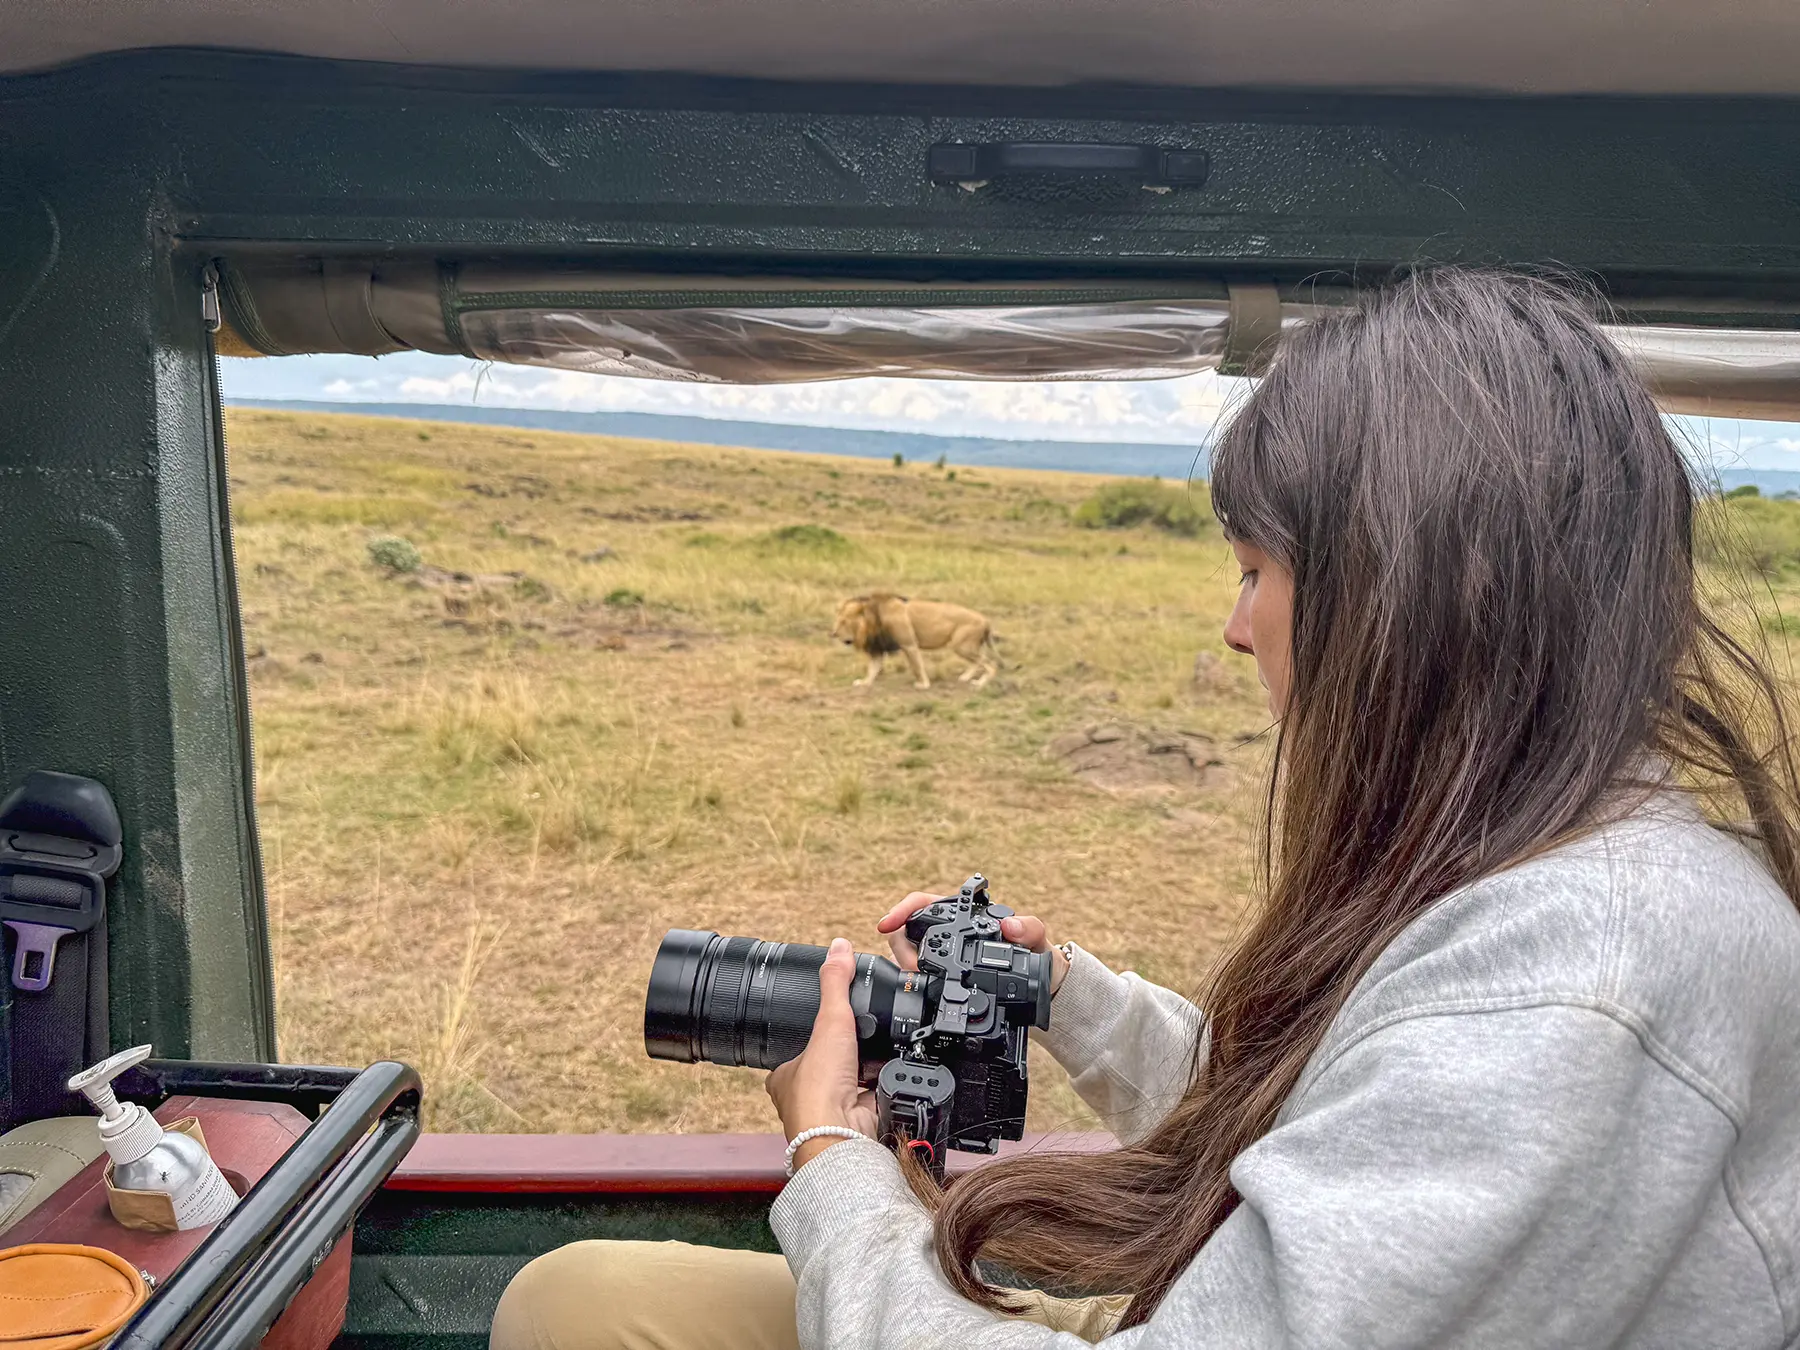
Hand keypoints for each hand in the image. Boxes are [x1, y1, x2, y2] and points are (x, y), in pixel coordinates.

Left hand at [765, 938, 879, 1171]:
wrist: (842, 1134)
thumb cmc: (819, 1089)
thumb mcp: (828, 1022)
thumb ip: (836, 984)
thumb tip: (839, 947)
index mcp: (785, 1076)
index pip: (797, 1048)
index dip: (815, 1034)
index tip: (832, 1023)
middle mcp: (807, 1097)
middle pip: (831, 1063)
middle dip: (849, 1053)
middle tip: (861, 1037)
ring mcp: (835, 1110)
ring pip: (856, 1080)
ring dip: (871, 1067)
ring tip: (877, 1052)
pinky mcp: (862, 1118)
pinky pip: (878, 1092)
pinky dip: (888, 1081)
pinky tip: (892, 1071)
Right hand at [877, 891, 1069, 996]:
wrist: (1039, 985)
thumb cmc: (1035, 953)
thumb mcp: (1035, 938)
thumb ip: (1028, 928)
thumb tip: (1009, 926)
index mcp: (962, 913)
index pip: (921, 903)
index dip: (901, 910)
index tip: (886, 923)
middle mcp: (947, 931)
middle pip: (906, 931)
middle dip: (904, 950)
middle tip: (917, 968)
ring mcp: (941, 954)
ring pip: (907, 955)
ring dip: (910, 968)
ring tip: (926, 982)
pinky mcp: (940, 976)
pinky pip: (918, 976)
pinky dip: (917, 983)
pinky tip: (926, 993)